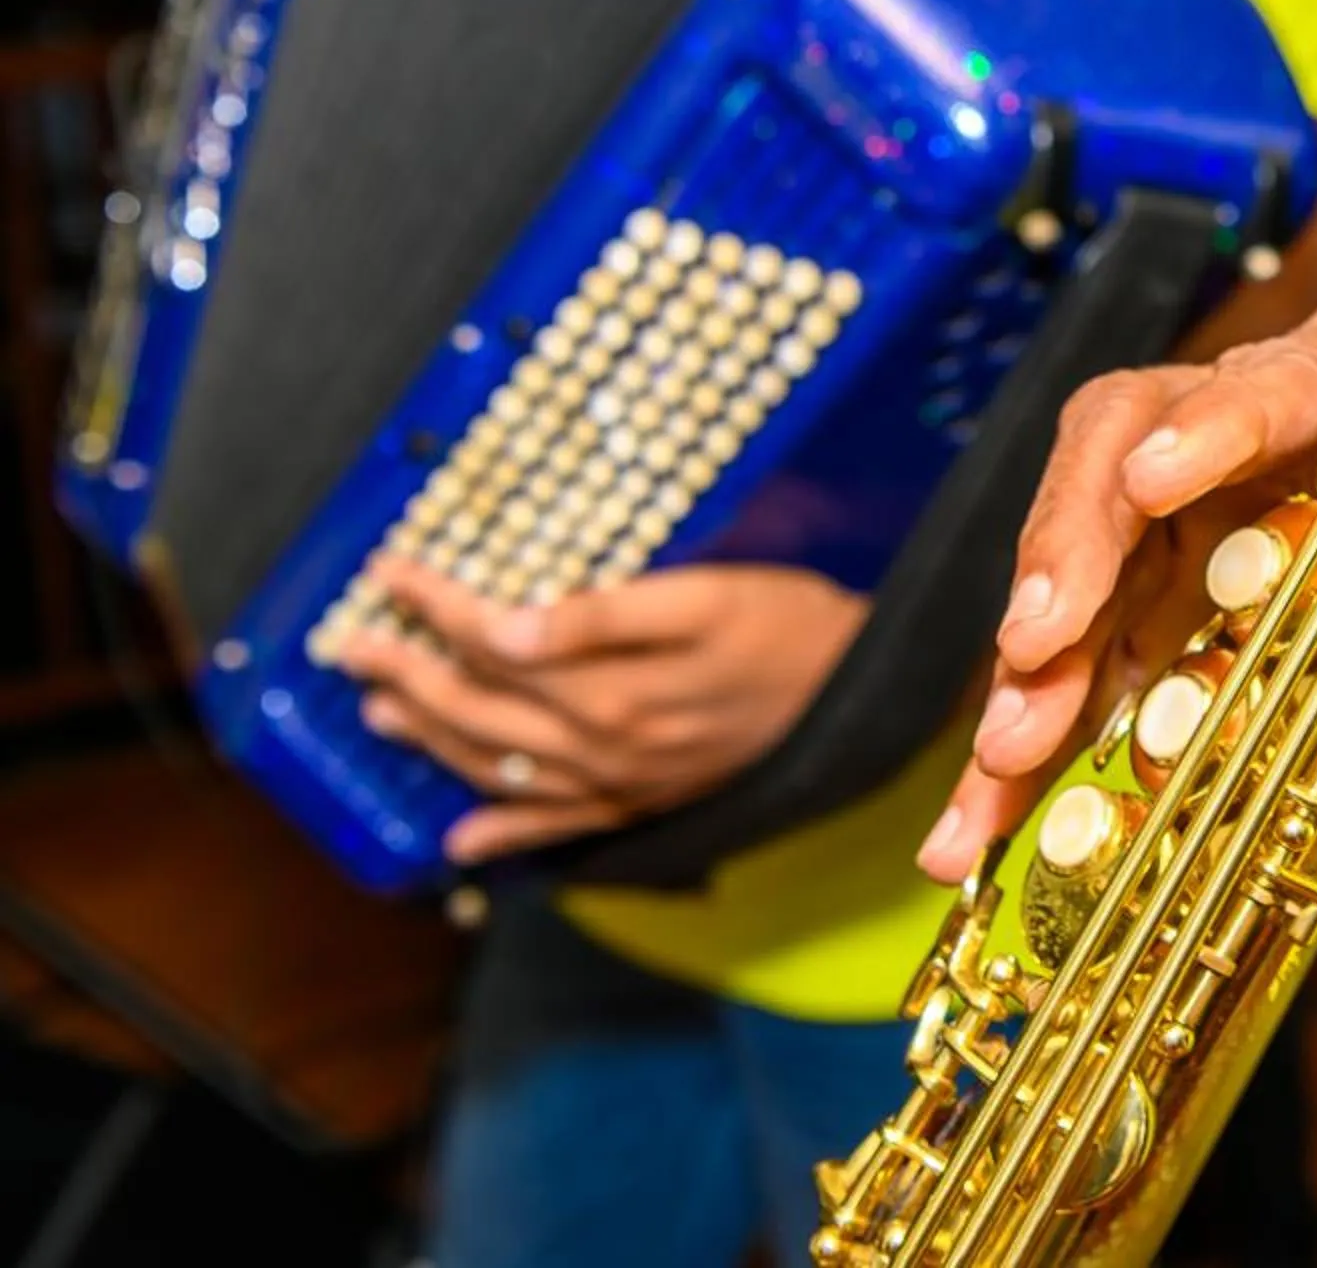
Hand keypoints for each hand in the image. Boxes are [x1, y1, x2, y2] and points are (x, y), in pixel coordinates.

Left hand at [333, 559, 865, 862]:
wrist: (868, 692)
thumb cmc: (791, 625)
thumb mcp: (708, 597)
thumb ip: (603, 617)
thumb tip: (505, 631)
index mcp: (611, 691)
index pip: (493, 644)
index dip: (434, 607)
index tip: (389, 572)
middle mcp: (604, 748)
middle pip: (481, 711)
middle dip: (409, 673)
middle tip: (352, 645)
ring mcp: (622, 784)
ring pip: (501, 769)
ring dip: (434, 741)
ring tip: (382, 714)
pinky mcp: (647, 801)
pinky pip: (558, 827)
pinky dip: (504, 833)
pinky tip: (460, 841)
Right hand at [918, 301, 1316, 890]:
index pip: (1272, 384)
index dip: (1213, 427)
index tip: (1155, 481)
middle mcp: (1229, 431)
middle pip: (1122, 454)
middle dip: (1071, 555)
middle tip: (1037, 649)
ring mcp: (1163, 514)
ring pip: (1070, 558)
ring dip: (1031, 664)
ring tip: (1005, 759)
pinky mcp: (1125, 597)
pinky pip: (1057, 656)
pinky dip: (1020, 742)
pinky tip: (976, 827)